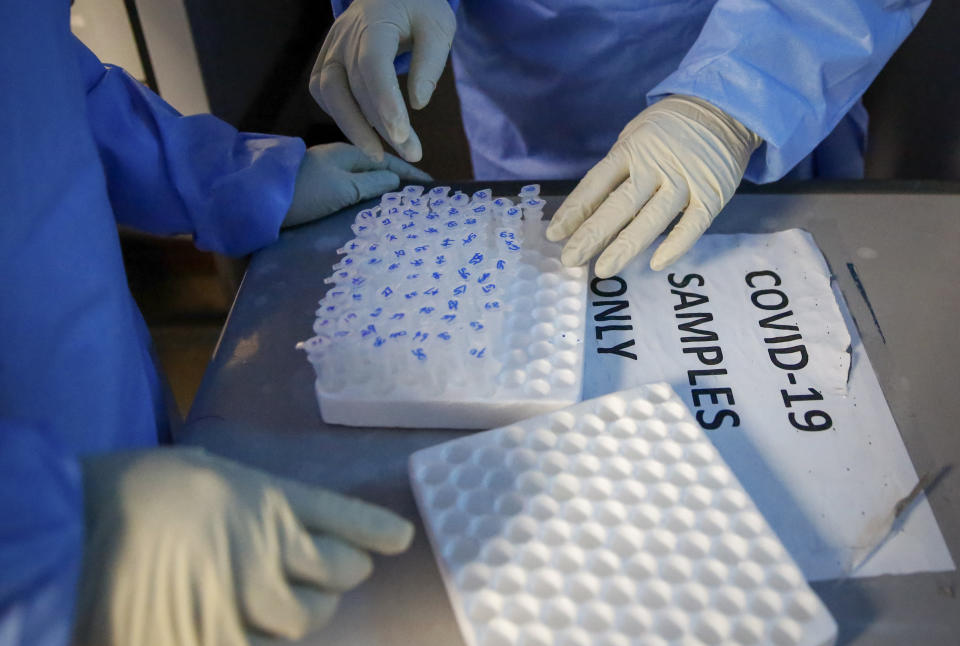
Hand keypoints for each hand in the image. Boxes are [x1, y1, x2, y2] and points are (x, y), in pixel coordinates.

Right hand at [74, 446, 413, 645]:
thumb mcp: (213, 475)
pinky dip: (265, 635)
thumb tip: (291, 524)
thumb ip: (262, 500)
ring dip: (304, 609)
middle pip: (340, 575)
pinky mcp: (220, 641)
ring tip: (284, 601)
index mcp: (271, 503)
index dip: (376, 531)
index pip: (348, 521)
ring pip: (307, 618)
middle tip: (324, 573)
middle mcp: (274, 552)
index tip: (397, 539)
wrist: (76, 531)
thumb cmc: (140, 490)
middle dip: (338, 572)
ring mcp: (250, 603)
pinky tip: (250, 622)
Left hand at [284, 142, 430, 227]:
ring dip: (381, 192)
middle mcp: (338, 160)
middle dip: (399, 183)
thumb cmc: (303, 192)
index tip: (432, 186)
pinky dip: (364, 199)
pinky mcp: (315, 189)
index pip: (389, 160)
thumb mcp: (344, 188)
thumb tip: (397, 180)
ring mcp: (325, 174)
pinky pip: (349, 191)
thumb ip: (373, 183)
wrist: (256, 201)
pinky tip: (369, 211)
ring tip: (400, 209)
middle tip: (419, 200)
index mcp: (348, 152)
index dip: (411, 173)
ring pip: (362, 181)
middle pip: (376, 169)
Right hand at [309, 0, 455, 161]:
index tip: (402, 134)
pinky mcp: (325, 63)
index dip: (385, 101)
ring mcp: (330, 48)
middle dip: (382, 125)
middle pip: (356, 86)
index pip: (373, 63)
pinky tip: (365, 134)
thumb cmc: (418, 9)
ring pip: (331, 93)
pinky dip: (342, 117)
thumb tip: (418, 104)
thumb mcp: (438, 27)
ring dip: (355, 128)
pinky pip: (325, 95)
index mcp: (375, 20)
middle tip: (411, 153)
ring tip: (381, 155)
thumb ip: (430, 62)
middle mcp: (345, 35)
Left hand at [546, 95, 761, 276]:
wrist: (725, 108)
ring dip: (626, 246)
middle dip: (592, 234)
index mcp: (632, 149)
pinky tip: (656, 264)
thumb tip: (588, 210)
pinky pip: (692, 225)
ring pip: (651, 218)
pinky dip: (676, 245)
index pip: (596, 184)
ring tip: (603, 270)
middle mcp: (655, 165)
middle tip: (570, 259)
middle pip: (619, 204)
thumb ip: (617, 169)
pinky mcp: (711, 194)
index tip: (555, 234)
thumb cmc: (669, 128)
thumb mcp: (636, 136)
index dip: (574, 210)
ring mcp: (684, 181)